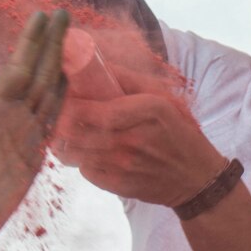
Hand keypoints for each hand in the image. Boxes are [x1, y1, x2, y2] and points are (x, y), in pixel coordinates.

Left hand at [0, 9, 69, 249]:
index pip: (20, 67)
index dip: (32, 42)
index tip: (42, 16)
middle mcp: (12, 114)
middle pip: (38, 70)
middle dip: (50, 42)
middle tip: (62, 13)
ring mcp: (25, 130)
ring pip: (48, 88)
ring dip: (58, 63)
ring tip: (70, 39)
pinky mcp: (36, 148)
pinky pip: (54, 117)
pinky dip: (64, 96)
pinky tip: (68, 79)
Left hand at [53, 63, 226, 206]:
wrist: (197, 180)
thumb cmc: (179, 134)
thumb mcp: (164, 100)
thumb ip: (130, 81)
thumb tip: (97, 64)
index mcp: (148, 111)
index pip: (94, 109)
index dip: (69, 102)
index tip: (59, 94)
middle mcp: (134, 140)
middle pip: (78, 130)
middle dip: (59, 120)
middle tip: (53, 111)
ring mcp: (125, 166)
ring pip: (75, 152)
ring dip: (63, 140)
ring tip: (62, 130)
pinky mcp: (120, 186)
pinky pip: (86, 171)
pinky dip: (80, 160)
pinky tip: (85, 151)